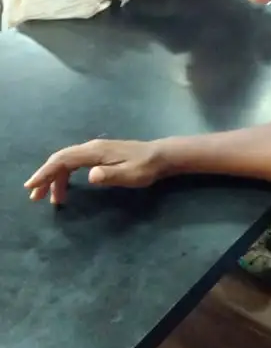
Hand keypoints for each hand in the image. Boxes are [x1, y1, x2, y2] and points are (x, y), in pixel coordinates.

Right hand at [24, 139, 163, 205]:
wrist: (160, 156)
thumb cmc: (146, 167)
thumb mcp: (131, 175)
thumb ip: (110, 175)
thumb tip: (91, 175)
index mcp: (95, 152)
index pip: (63, 160)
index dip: (46, 172)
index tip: (32, 186)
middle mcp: (91, 148)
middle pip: (60, 159)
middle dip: (45, 176)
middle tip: (35, 196)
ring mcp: (94, 150)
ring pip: (66, 162)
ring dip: (55, 178)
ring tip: (51, 199)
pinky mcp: (98, 155)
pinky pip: (74, 163)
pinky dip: (65, 176)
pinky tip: (65, 189)